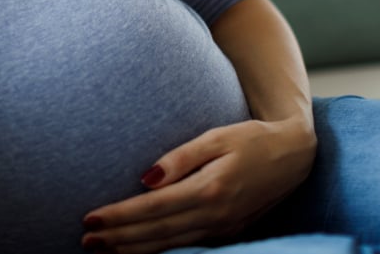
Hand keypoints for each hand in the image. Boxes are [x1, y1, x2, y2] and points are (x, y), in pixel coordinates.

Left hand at [81, 118, 315, 252]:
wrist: (294, 156)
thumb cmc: (250, 138)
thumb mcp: (215, 137)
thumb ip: (180, 158)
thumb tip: (144, 178)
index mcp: (209, 190)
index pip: (153, 209)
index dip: (119, 216)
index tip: (89, 218)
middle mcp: (215, 217)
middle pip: (156, 233)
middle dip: (118, 239)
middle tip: (85, 239)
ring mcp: (222, 229)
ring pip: (169, 246)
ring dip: (133, 250)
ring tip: (102, 249)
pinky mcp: (226, 233)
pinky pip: (185, 247)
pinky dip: (158, 251)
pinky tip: (138, 250)